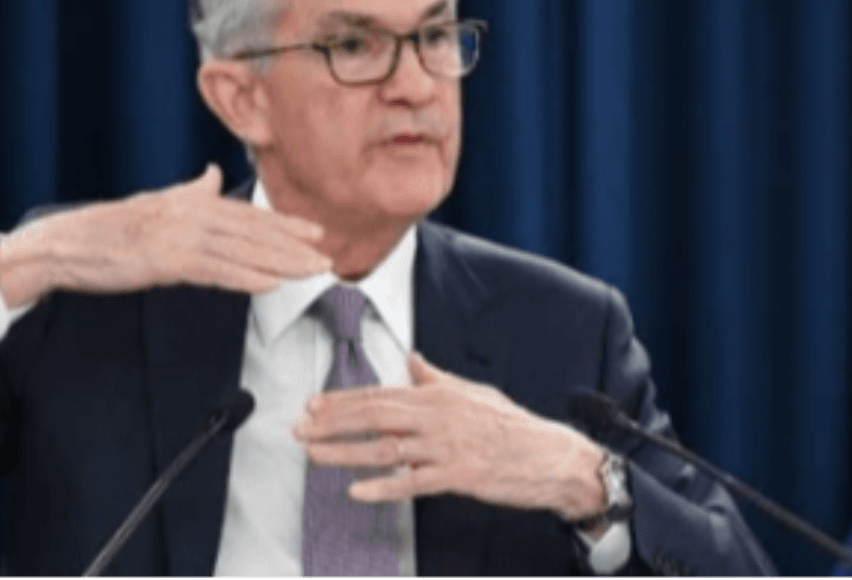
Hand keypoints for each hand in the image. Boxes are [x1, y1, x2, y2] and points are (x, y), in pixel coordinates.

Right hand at [0, 164, 331, 307]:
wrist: (67, 243)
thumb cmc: (113, 227)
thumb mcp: (158, 202)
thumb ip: (192, 190)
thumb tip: (213, 173)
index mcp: (194, 203)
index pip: (251, 216)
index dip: (288, 225)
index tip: (319, 233)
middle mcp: (193, 215)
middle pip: (256, 233)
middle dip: (296, 247)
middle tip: (329, 259)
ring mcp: (181, 237)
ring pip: (244, 251)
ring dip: (282, 263)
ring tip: (313, 272)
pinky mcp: (166, 261)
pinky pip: (216, 270)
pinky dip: (247, 276)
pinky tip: (272, 284)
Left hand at [294, 352, 607, 519]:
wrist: (551, 456)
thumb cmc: (513, 426)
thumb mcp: (475, 393)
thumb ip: (438, 378)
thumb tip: (414, 359)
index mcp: (440, 395)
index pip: (382, 394)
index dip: (343, 400)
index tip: (312, 406)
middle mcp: (439, 416)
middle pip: (376, 417)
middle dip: (333, 422)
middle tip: (300, 429)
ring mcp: (448, 447)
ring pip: (386, 449)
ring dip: (345, 453)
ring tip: (314, 456)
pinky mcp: (459, 475)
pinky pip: (413, 482)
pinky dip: (383, 487)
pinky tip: (355, 491)